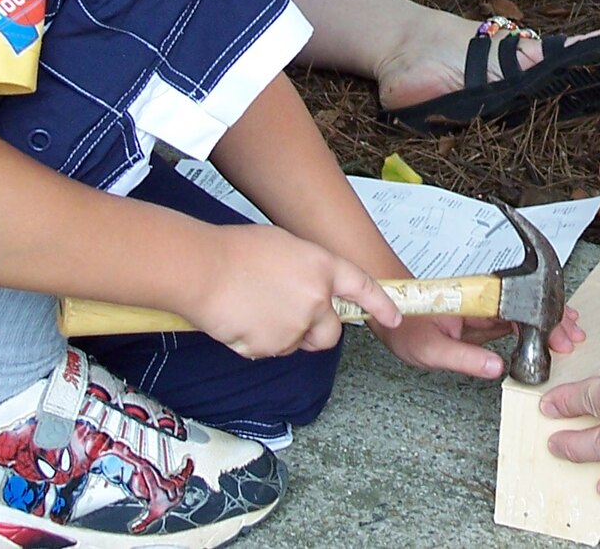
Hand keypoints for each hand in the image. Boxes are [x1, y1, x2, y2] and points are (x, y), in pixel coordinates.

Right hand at [188, 223, 401, 358]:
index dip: (381, 305)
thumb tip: (312, 289)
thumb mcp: (287, 246)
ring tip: (255, 308)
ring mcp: (294, 327)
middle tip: (293, 317)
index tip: (395, 318)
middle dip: (318, 332)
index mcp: (323, 267)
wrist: (203, 270)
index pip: (363, 288)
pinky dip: (259, 342)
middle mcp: (316, 300)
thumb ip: (309, 271)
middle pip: (331, 333)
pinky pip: (270, 351)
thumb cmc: (238, 250)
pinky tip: (242, 319)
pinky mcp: (270, 348)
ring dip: (284, 335)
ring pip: (298, 343)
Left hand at [373, 304, 585, 378]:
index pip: (519, 310)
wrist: (389, 311)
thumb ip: (464, 358)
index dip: (543, 323)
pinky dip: (533, 326)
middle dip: (554, 320)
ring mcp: (484, 308)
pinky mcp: (481, 317)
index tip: (559, 337)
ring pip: (525, 311)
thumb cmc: (405, 326)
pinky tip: (546, 334)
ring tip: (570, 333)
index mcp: (476, 302)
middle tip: (574, 338)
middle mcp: (484, 300)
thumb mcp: (431, 350)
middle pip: (529, 306)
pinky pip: (513, 319)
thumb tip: (497, 367)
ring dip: (548, 321)